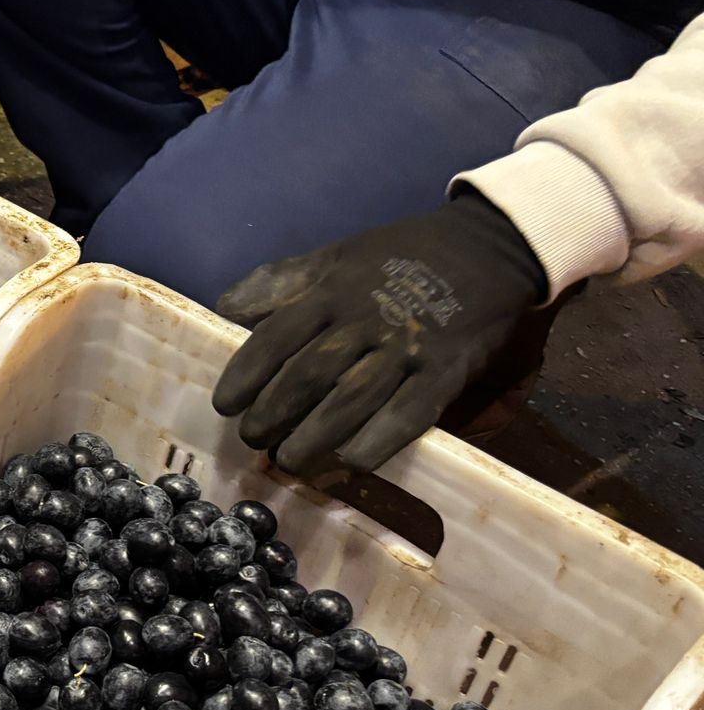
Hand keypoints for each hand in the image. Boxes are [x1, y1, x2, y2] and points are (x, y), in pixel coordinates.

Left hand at [212, 193, 547, 472]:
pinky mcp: (446, 372)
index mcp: (331, 293)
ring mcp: (407, 348)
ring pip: (351, 400)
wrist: (485, 247)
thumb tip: (225, 309)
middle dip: (273, 414)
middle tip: (253, 440)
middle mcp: (364, 321)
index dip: (245, 376)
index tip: (225, 406)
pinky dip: (377, 441)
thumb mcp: (332, 255)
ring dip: (315, 437)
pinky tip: (350, 462)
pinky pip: (408, 414)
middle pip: (308, 376)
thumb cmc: (396, 256)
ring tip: (289, 461)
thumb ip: (279, 282)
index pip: (275, 339)